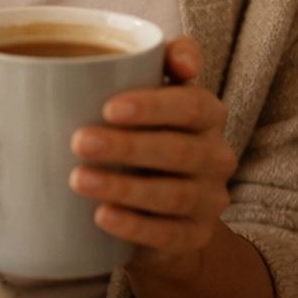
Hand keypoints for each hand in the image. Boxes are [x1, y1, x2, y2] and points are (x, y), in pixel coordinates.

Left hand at [69, 37, 237, 283]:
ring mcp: (209, 200)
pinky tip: (102, 217)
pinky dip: (134, 226)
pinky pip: (169, 234)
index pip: (192, 106)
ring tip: (79, 180)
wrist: (166, 212)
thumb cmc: (150, 137)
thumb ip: (163, 60)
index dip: (154, 107)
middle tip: (79, 141)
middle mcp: (217, 157)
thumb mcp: (154, 97)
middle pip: (178, 151)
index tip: (108, 108)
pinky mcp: (195, 236)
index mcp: (209, 115)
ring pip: (172, 195)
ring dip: (124, 187)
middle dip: (127, 146)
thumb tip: (183, 61)